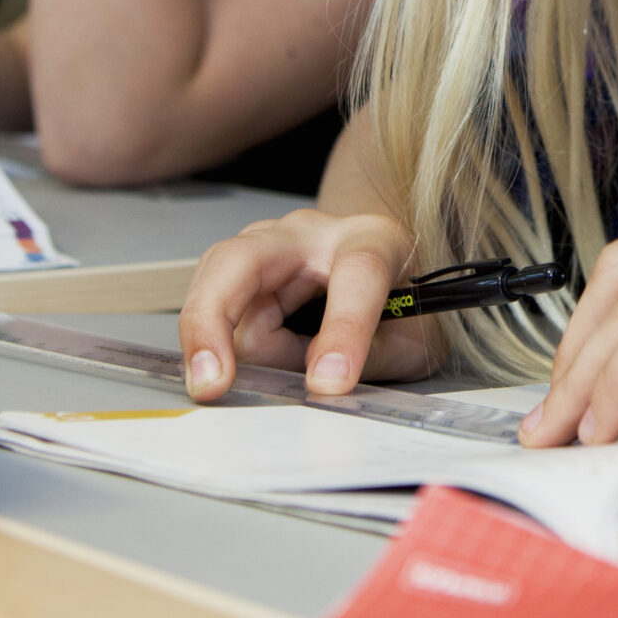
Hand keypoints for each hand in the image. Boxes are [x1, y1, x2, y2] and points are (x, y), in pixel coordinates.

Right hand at [178, 208, 439, 401]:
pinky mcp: (233, 269)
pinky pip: (209, 313)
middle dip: (212, 322)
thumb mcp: (408, 343)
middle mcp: (307, 232)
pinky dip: (221, 348)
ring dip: (229, 348)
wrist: (386, 276)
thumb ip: (368, 360)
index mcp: (372, 240)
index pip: (358, 272)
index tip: (330, 381)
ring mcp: (261, 246)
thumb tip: (319, 385)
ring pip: (214, 293)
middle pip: (239, 260)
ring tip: (288, 366)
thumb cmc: (398, 308)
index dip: (344, 330)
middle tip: (212, 382)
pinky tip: (259, 359)